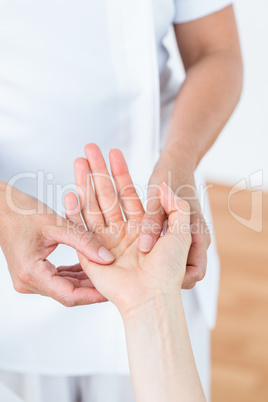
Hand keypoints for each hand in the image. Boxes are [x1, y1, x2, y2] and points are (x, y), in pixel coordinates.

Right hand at [0, 182, 113, 306]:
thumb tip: (108, 258)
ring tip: (106, 272)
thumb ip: (85, 241)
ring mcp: (29, 279)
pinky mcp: (32, 273)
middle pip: (68, 293)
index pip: (69, 295)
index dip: (93, 295)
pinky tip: (88, 265)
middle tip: (115, 280)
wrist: (3, 209)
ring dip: (84, 281)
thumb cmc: (23, 213)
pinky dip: (74, 274)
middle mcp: (28, 282)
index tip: (111, 291)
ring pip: (64, 287)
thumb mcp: (58, 225)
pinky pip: (58, 279)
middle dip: (92, 288)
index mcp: (32, 273)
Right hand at [62, 144, 190, 315]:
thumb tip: (163, 186)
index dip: (120, 172)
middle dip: (98, 171)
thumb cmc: (169, 268)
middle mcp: (121, 233)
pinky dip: (75, 211)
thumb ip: (176, 205)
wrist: (152, 298)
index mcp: (141, 227)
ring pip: (93, 206)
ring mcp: (105, 242)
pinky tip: (71, 191)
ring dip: (85, 183)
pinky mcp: (91, 254)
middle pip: (107, 195)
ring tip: (79, 160)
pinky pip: (81, 229)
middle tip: (89, 148)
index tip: (113, 152)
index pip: (128, 193)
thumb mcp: (182, 231)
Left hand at [138, 152, 210, 288]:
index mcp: (198, 235)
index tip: (154, 283)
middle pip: (184, 272)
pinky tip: (133, 253)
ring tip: (134, 271)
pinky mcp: (177, 233)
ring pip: (173, 261)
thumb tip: (145, 249)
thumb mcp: (157, 200)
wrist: (177, 162)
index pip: (194, 274)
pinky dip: (153, 253)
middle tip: (140, 284)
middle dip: (165, 278)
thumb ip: (152, 223)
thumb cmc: (169, 177)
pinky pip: (165, 249)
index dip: (177, 283)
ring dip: (156, 265)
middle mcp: (195, 240)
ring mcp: (187, 237)